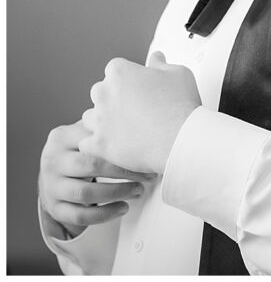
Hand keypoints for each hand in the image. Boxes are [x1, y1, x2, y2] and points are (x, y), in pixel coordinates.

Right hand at [39, 119, 154, 238]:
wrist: (53, 172)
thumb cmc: (79, 148)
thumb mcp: (85, 133)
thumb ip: (104, 127)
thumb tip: (142, 125)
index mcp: (61, 137)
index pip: (94, 142)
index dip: (123, 150)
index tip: (147, 154)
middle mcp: (52, 161)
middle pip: (91, 166)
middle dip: (124, 172)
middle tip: (148, 176)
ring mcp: (51, 186)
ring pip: (85, 193)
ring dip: (117, 193)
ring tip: (139, 191)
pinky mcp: (54, 208)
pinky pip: (80, 216)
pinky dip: (105, 214)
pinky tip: (123, 208)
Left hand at [79, 52, 199, 174]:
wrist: (180, 138)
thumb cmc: (181, 103)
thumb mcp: (179, 73)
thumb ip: (161, 63)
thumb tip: (155, 57)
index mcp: (120, 72)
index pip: (115, 70)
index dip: (128, 79)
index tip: (140, 88)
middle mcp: (104, 93)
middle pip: (100, 92)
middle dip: (113, 99)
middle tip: (135, 109)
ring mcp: (99, 119)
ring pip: (90, 118)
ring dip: (102, 122)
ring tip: (125, 129)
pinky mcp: (98, 143)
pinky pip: (87, 144)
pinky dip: (97, 145)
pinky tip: (114, 146)